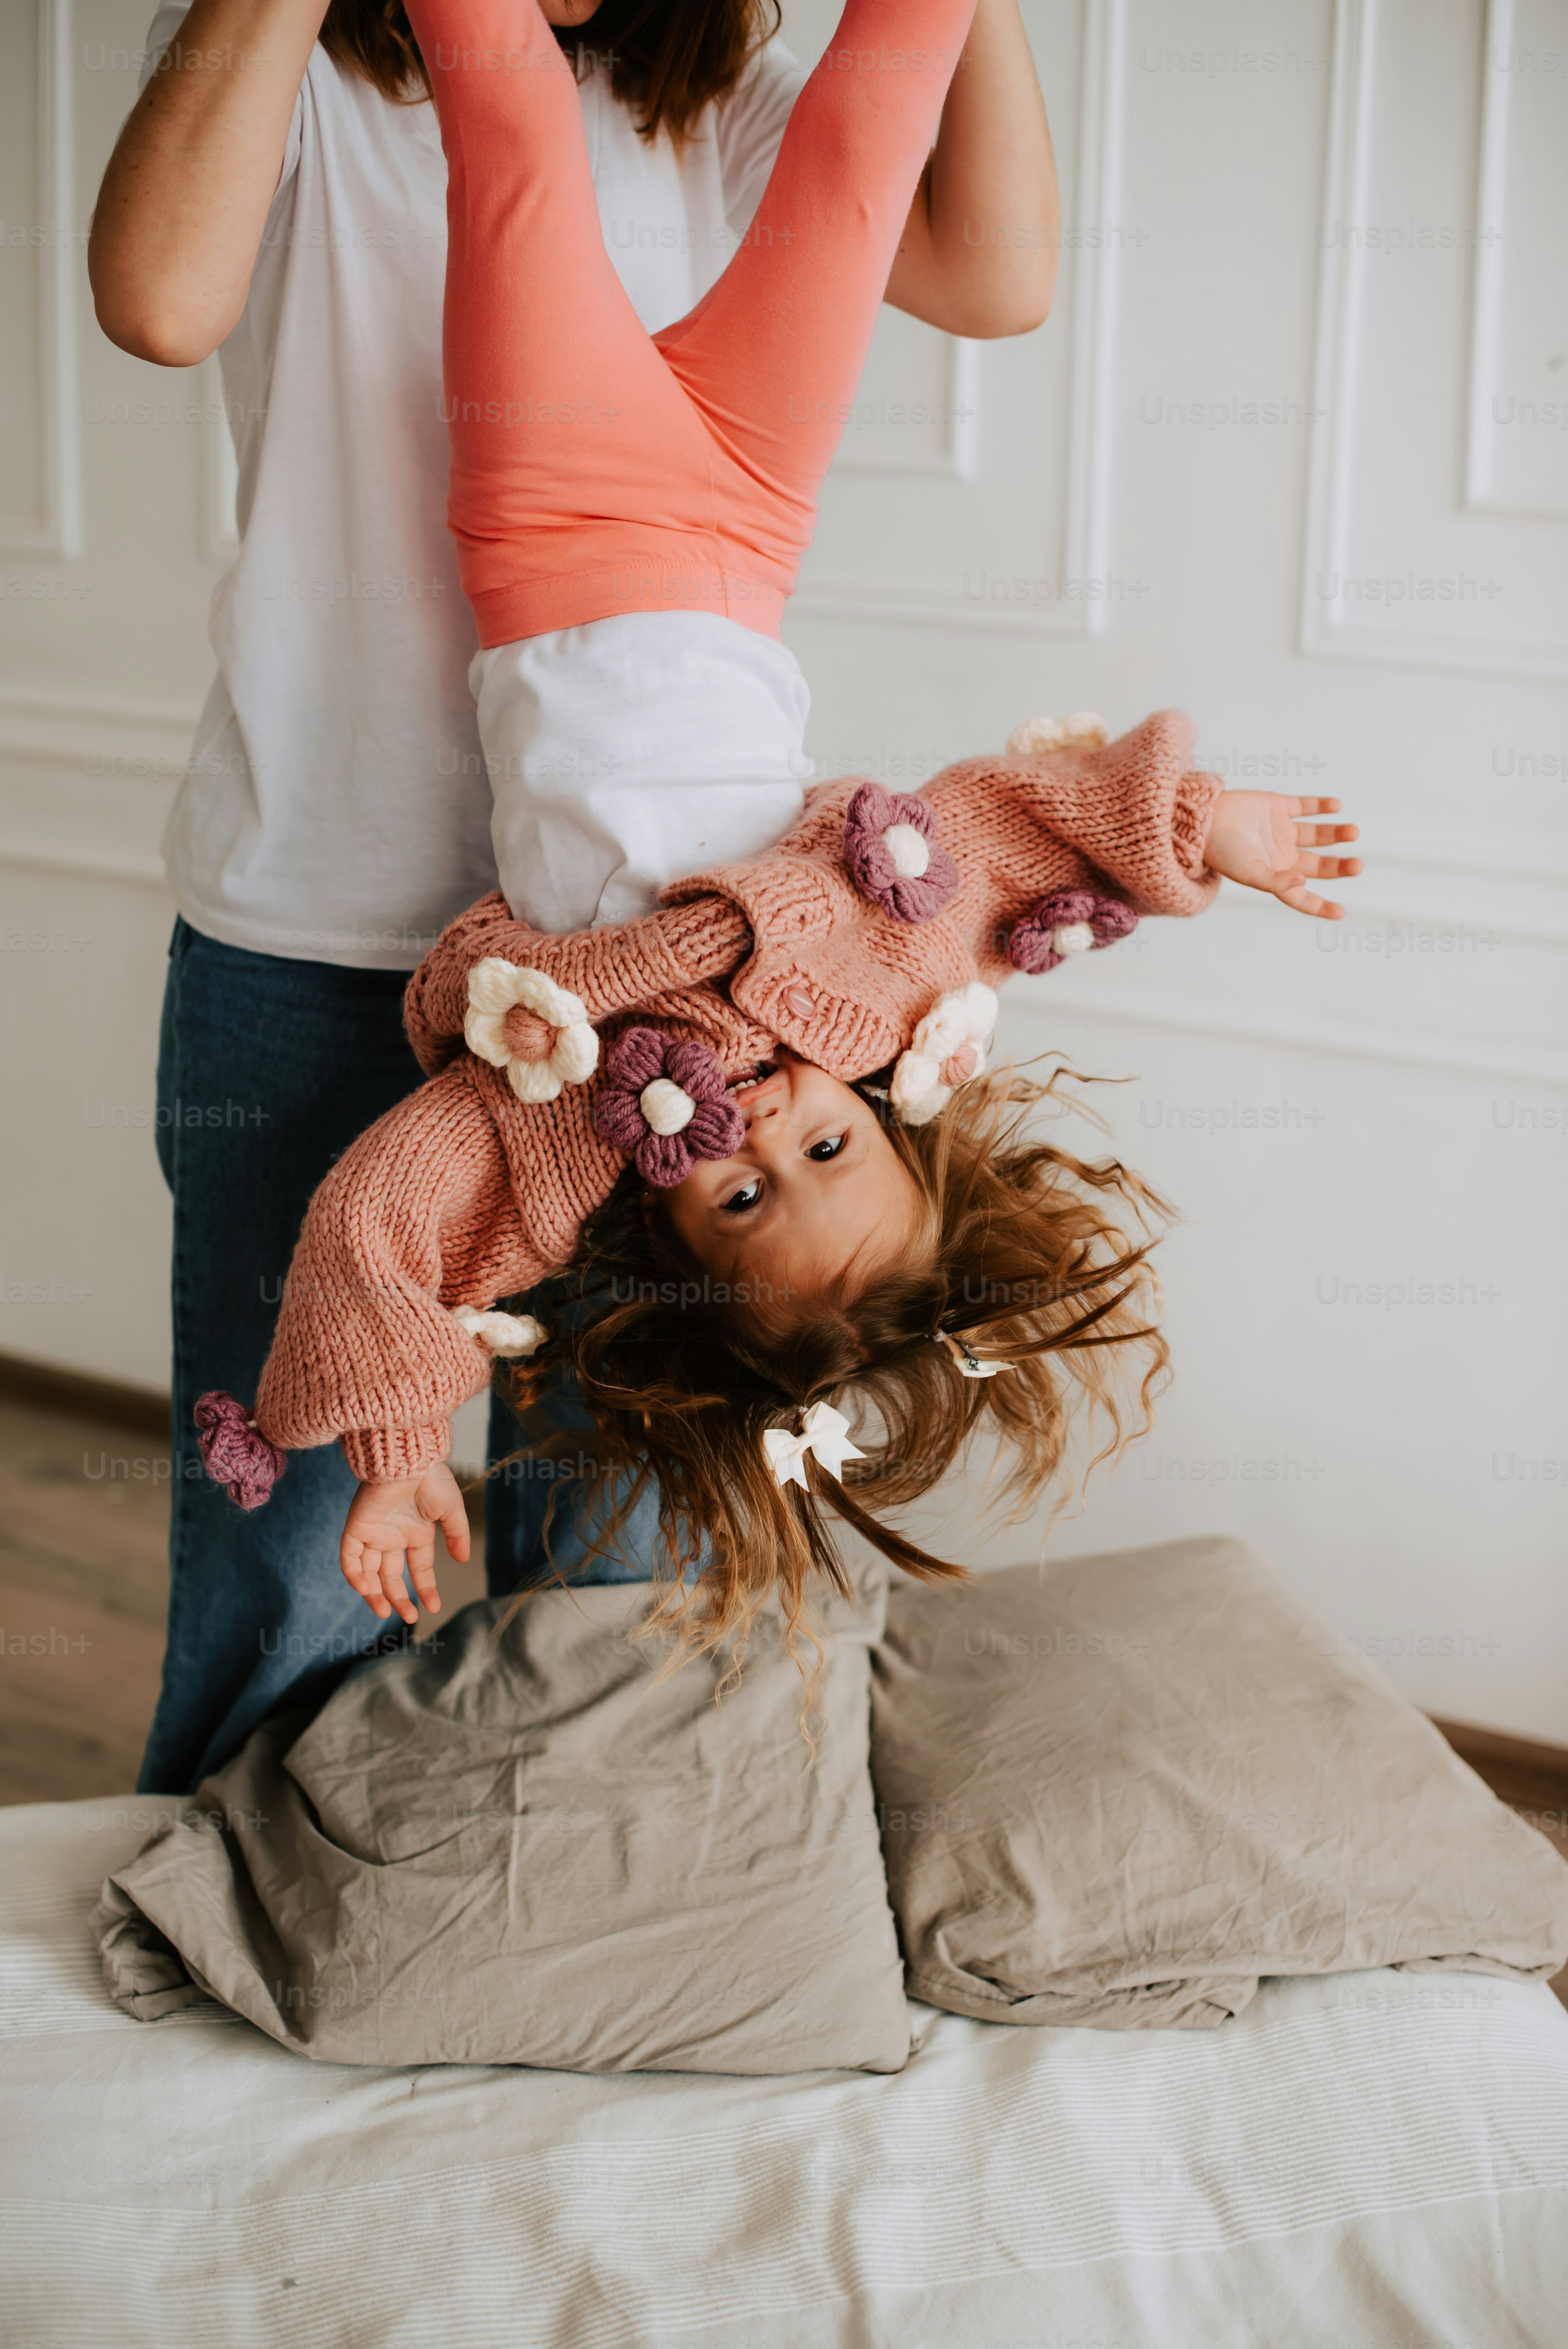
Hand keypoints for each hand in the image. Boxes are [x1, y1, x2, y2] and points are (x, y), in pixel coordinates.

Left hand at [339, 1464, 470, 1626]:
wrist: (407, 1460)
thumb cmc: (431, 1479)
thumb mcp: (451, 1510)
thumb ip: (457, 1535)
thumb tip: (462, 1560)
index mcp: (416, 1532)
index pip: (419, 1568)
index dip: (426, 1588)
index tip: (434, 1607)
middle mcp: (393, 1536)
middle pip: (391, 1575)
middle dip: (399, 1597)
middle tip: (409, 1617)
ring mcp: (374, 1533)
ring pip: (369, 1572)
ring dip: (375, 1593)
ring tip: (384, 1612)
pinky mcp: (356, 1527)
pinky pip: (350, 1558)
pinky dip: (355, 1575)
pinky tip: (366, 1590)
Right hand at [1201, 793, 1361, 921]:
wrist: (1202, 818)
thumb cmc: (1220, 851)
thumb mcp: (1246, 872)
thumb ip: (1274, 881)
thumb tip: (1302, 882)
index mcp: (1273, 875)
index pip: (1301, 896)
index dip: (1320, 906)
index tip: (1341, 912)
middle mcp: (1281, 854)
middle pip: (1318, 865)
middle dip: (1338, 867)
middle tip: (1357, 866)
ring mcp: (1282, 830)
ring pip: (1318, 835)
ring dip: (1336, 834)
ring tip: (1352, 831)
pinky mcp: (1278, 806)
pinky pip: (1305, 806)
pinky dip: (1322, 806)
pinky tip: (1336, 807)